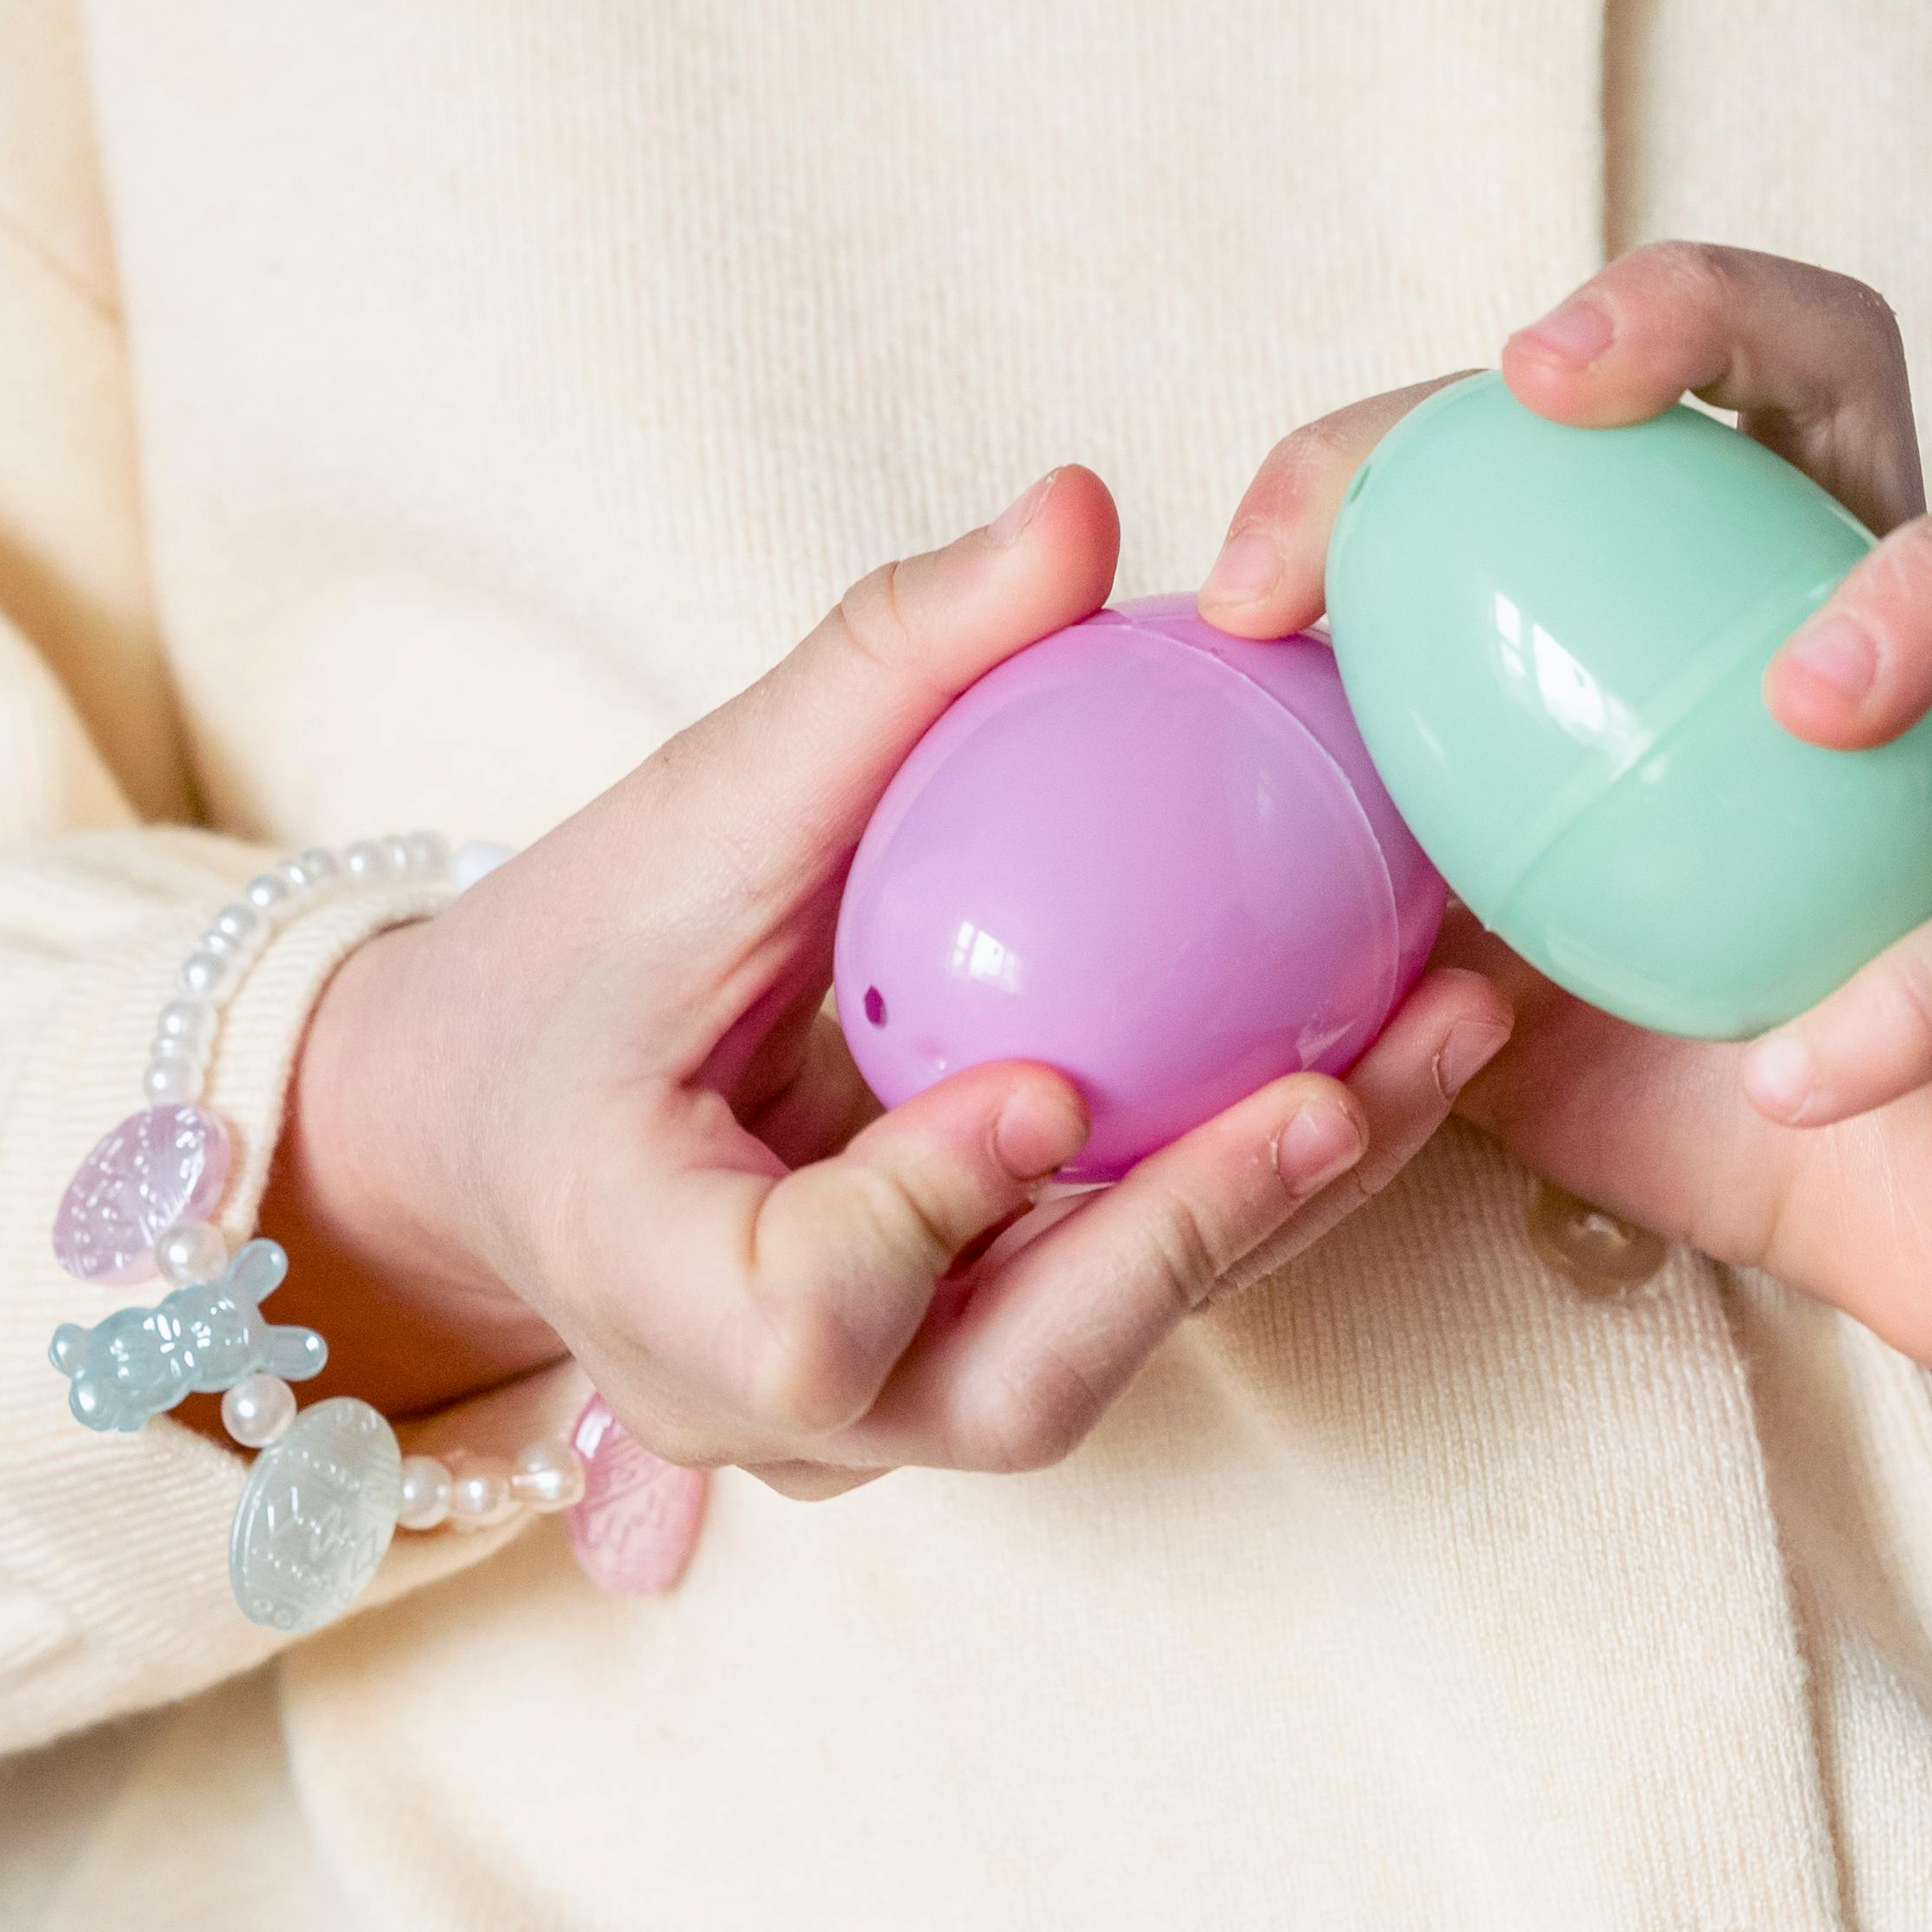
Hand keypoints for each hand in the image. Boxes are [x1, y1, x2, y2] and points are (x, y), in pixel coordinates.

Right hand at [259, 471, 1507, 1494]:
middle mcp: (769, 1406)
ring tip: (1436, 1041)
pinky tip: (1402, 1044)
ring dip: (1273, 1214)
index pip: (807, 1310)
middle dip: (1180, 1245)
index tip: (1045, 1086)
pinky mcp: (969, 1370)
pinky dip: (1260, 1187)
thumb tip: (1077, 510)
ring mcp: (879, 1421)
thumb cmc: (563, 971)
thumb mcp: (683, 809)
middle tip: (1331, 1098)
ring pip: (1096, 1364)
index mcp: (646, 1281)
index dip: (930, 1213)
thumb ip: (878, 672)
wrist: (496, 1130)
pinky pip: (1125, 1306)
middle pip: (1002, 1390)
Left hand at [1201, 247, 1931, 1467]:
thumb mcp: (1467, 945)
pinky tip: (1797, 1066)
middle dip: (1705, 314)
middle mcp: (1890, 605)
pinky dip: (1918, 989)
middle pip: (1837, 350)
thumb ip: (1351, 842)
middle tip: (1561, 390)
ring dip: (1917, 597)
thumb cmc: (1683, 1048)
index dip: (1406, 438)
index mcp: (1719, 577)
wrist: (1913, 1234)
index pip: (1575, 413)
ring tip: (1802, 697)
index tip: (1257, 582)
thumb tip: (1153, 746)